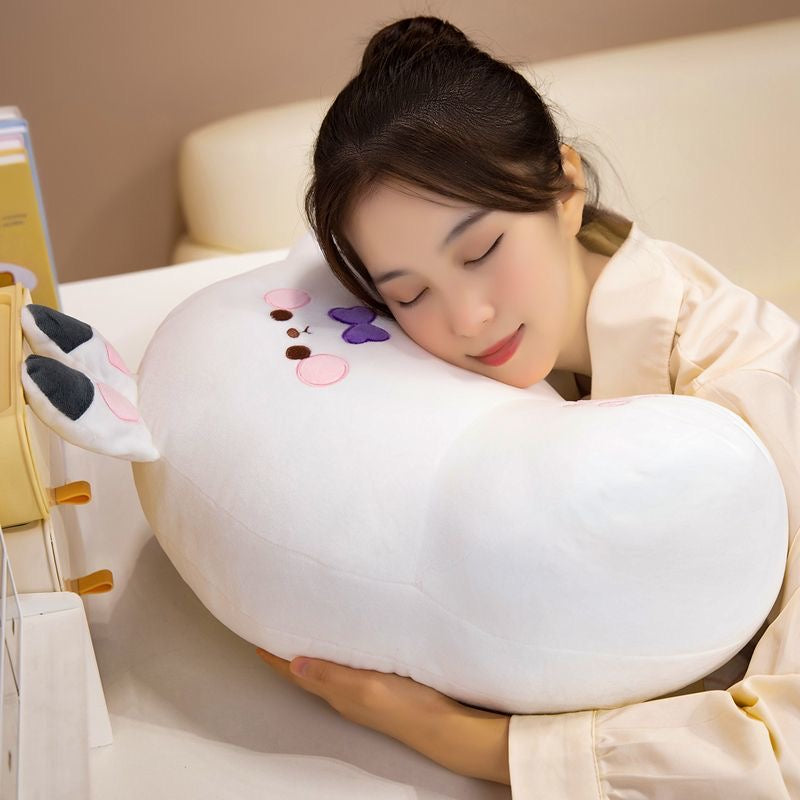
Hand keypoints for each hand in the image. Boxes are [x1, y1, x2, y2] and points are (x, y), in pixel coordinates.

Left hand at [256, 648, 510, 784]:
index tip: (257, 637)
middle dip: (289, 652)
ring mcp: (363, 693)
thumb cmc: (408, 708)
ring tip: (302, 632)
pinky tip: (344, 646)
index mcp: (337, 693)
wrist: (445, 727)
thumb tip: (293, 663)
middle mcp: (345, 695)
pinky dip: (335, 656)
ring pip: (326, 670)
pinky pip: (346, 670)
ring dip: (311, 653)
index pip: (296, 672)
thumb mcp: (365, 686)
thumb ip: (330, 675)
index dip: (275, 656)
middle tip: (276, 629)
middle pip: (306, 671)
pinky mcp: (380, 688)